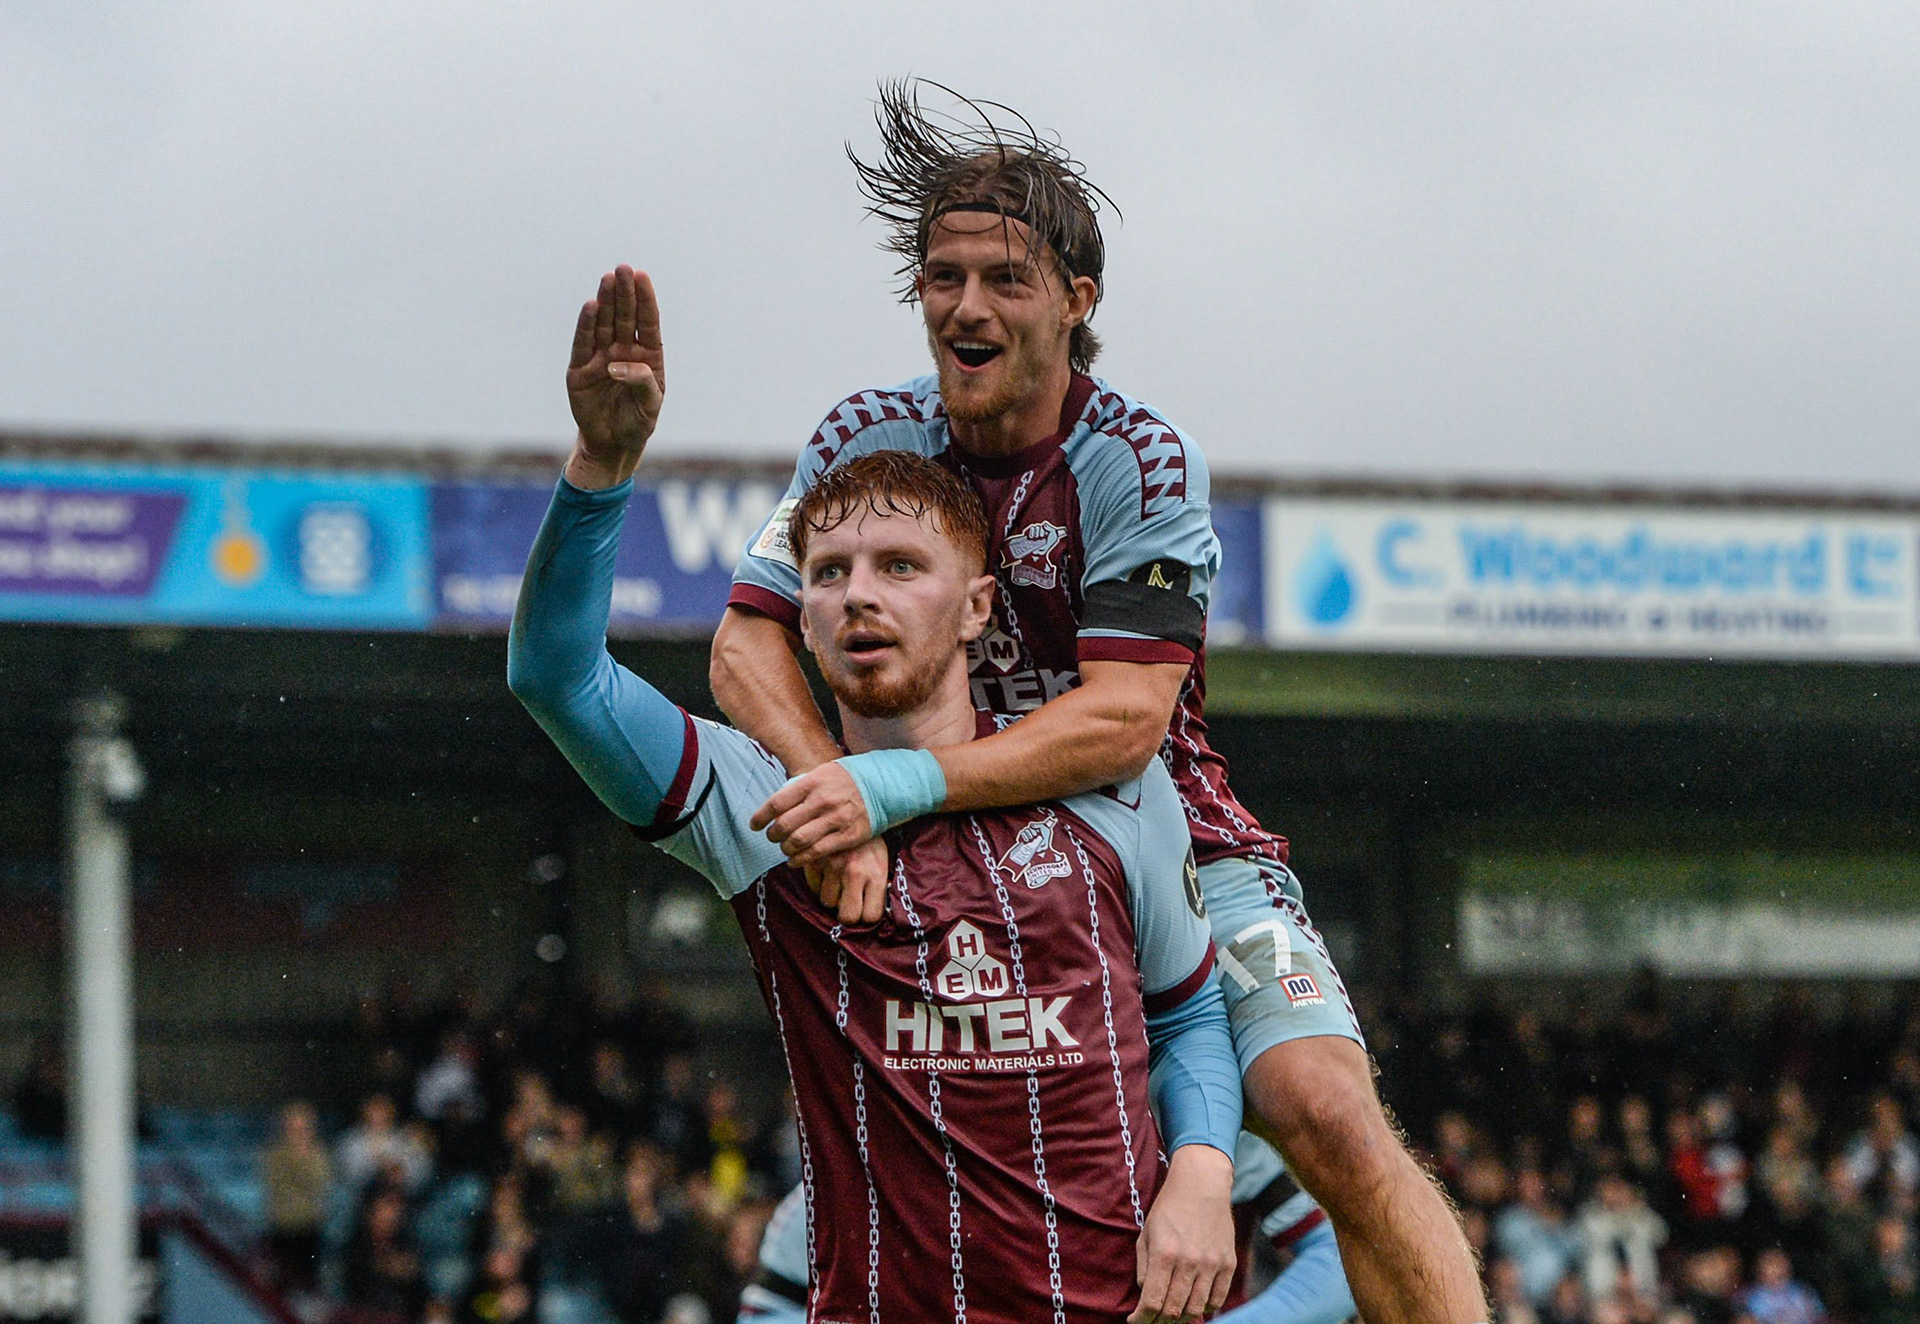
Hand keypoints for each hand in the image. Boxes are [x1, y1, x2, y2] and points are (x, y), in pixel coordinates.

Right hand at [565, 265, 665, 487]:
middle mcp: (624, 351)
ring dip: (606, 302)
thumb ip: (642, 383)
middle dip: (624, 293)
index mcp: (647, 355)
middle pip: (625, 317)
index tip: (642, 276)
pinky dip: (586, 325)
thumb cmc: (637, 422)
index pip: (647, 322)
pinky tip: (591, 306)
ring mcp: (601, 357)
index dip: (645, 299)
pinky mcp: (580, 368)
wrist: (613, 444)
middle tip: (623, 269)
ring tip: (608, 278)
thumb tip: (619, 365)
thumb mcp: (649, 406)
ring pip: (604, 324)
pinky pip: (583, 343)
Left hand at [751, 763, 877, 868]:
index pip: (777, 802)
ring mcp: (835, 819)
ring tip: (785, 849)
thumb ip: (800, 788)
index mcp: (812, 783)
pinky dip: (801, 860)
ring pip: (798, 841)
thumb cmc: (847, 780)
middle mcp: (822, 800)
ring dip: (786, 849)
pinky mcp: (847, 836)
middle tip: (772, 838)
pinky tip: (795, 861)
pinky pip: (816, 852)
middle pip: (784, 824)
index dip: (761, 817)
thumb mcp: (822, 773)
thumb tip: (776, 806)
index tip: (754, 825)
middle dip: (773, 835)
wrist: (883, 786)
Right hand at [803, 839, 890, 925]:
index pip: (870, 915)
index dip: (865, 914)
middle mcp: (855, 872)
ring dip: (831, 895)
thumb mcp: (881, 860)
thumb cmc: (869, 841)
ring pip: (827, 901)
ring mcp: (833, 866)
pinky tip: (824, 872)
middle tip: (848, 901)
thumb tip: (868, 913)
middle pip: (847, 916)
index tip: (863, 908)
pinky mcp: (814, 859)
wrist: (852, 807)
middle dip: (847, 912)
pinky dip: (817, 882)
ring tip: (837, 881)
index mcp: (876, 874)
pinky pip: (812, 886)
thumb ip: (877, 885)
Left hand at [1131, 1144, 1235, 1323]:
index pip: (1153, 1302)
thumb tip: (1146, 1296)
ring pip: (1196, 1309)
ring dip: (1181, 1317)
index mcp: (1165, 1253)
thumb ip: (1144, 1267)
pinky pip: (1217, 1299)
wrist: (1202, 1184)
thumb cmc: (1169, 1208)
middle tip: (1152, 1321)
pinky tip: (1194, 1305)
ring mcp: (1212, 1263)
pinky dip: (1205, 1308)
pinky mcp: (1228, 1263)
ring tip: (1172, 1315)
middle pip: (1174, 1311)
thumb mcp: (1147, 1233)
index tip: (1135, 1321)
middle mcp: (1190, 1261)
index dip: (1142, 1318)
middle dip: (1159, 1322)